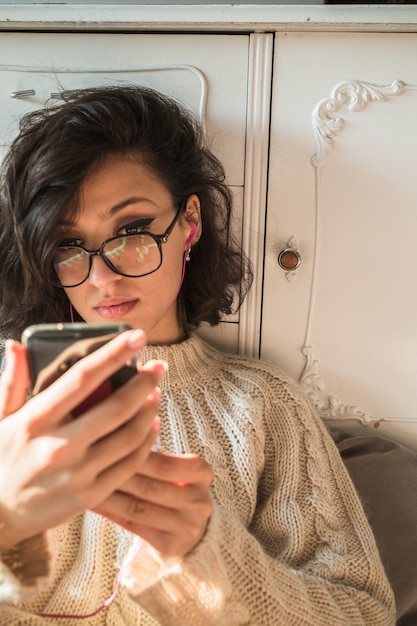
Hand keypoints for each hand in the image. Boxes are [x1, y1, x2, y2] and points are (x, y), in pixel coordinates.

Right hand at [0, 330, 164, 549]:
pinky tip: (150, 425)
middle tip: (158, 367)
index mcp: (36, 420)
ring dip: (149, 410)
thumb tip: (16, 346)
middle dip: (145, 382)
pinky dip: (146, 440)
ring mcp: (77, 473)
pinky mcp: (91, 494)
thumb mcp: (0, 418)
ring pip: (130, 435)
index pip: (83, 378)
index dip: (114, 354)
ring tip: (154, 393)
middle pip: (117, 407)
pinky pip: (130, 463)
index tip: (137, 337)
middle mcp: (58, 446)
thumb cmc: (2, 458)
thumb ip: (12, 382)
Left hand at [93, 451, 213, 558]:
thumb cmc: (171, 486)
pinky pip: (133, 525)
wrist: (189, 527)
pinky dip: (110, 511)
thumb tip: (114, 428)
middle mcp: (199, 501)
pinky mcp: (171, 545)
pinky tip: (92, 501)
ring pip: (138, 507)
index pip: (164, 463)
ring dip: (108, 493)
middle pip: (150, 486)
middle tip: (88, 464)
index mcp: (203, 473)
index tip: (106, 445)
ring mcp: (187, 526)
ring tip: (84, 482)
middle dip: (116, 473)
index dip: (134, 454)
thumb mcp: (173, 468)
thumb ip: (150, 452)